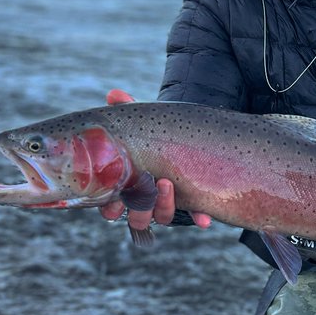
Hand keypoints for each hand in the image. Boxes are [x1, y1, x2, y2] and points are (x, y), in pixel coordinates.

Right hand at [98, 90, 210, 231]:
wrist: (184, 133)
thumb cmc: (152, 131)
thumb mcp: (141, 120)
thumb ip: (127, 109)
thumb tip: (114, 95)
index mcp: (126, 185)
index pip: (111, 206)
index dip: (111, 208)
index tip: (114, 200)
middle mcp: (145, 199)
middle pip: (137, 216)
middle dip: (140, 209)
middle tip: (149, 184)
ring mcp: (167, 202)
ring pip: (162, 216)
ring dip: (163, 205)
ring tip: (168, 183)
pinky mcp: (191, 202)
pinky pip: (194, 215)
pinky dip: (199, 218)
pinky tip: (204, 219)